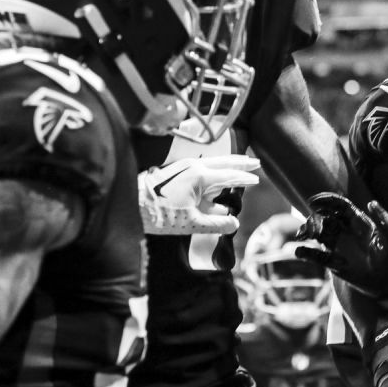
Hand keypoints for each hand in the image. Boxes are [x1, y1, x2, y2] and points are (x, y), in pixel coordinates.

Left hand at [137, 156, 258, 234]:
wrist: (130, 204)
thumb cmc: (157, 213)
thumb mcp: (191, 224)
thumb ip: (216, 224)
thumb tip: (233, 223)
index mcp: (200, 176)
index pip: (230, 176)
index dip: (245, 178)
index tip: (257, 179)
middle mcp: (193, 167)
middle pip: (224, 162)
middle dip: (241, 162)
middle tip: (256, 162)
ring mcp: (184, 167)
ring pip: (213, 163)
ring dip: (228, 165)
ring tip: (241, 166)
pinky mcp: (176, 171)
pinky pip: (202, 169)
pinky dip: (214, 171)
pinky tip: (217, 179)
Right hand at [295, 193, 387, 303]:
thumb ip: (385, 220)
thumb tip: (371, 202)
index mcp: (361, 223)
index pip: (340, 206)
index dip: (326, 201)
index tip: (314, 202)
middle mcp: (348, 233)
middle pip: (324, 219)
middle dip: (314, 220)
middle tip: (312, 229)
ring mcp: (340, 248)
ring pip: (317, 235)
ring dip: (306, 232)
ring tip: (302, 237)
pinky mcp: (335, 264)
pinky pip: (317, 256)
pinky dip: (306, 253)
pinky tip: (299, 252)